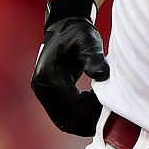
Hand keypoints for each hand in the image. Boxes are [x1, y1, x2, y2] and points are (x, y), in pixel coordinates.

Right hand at [30, 0, 107, 135]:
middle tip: (108, 116)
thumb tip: (102, 75)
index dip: (91, 109)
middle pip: (65, 116)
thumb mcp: (88, 42)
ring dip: (82, 123)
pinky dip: (77, 119)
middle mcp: (40, 86)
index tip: (108, 107)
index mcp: (49, 74)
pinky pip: (61, 115)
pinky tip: (93, 113)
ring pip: (62, 120)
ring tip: (102, 117)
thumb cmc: (78, 33)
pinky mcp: (47, 94)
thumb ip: (94, 58)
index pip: (71, 104)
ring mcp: (42, 92)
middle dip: (88, 119)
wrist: (65, 26)